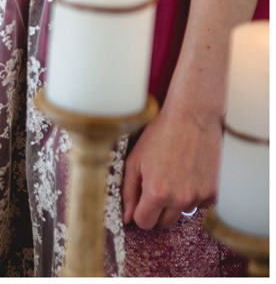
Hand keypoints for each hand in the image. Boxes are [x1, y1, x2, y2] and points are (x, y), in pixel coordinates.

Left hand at [121, 100, 220, 229]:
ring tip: (173, 175)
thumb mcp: (135, 161)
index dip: (139, 213)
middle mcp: (180, 199)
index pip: (144, 223)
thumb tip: (127, 217)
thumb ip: (128, 191)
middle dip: (156, 210)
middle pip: (164, 223)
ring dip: (176, 202)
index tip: (140, 202)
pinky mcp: (215, 192)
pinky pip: (200, 204)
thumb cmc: (159, 136)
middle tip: (156, 187)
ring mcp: (200, 197)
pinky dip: (193, 195)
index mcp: (157, 193)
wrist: (192, 118)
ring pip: (182, 213)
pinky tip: (189, 174)